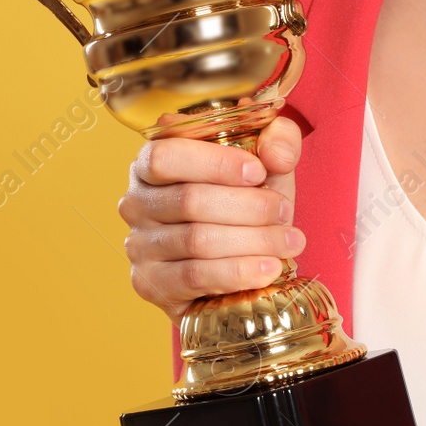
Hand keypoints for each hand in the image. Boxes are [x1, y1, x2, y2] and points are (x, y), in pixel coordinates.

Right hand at [118, 117, 304, 318]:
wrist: (241, 268)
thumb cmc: (247, 205)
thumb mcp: (268, 166)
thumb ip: (279, 142)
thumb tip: (275, 154)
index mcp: (151, 162)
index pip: (167, 155)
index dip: (215, 162)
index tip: (258, 172)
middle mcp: (135, 202)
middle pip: (189, 200)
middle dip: (248, 207)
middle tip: (284, 212)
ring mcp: (139, 245)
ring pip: (197, 240)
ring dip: (253, 241)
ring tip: (289, 242)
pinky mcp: (149, 284)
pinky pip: (196, 276)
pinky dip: (238, 272)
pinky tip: (269, 269)